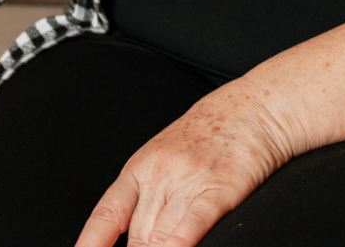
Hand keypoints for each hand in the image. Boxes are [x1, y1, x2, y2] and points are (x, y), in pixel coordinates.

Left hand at [75, 88, 294, 246]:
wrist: (252, 109)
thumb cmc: (209, 137)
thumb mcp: (166, 158)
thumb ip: (150, 195)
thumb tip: (136, 236)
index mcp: (140, 168)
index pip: (108, 213)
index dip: (92, 241)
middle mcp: (158, 174)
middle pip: (137, 236)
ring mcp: (187, 180)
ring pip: (159, 237)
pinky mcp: (219, 188)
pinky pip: (191, 223)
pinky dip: (178, 244)